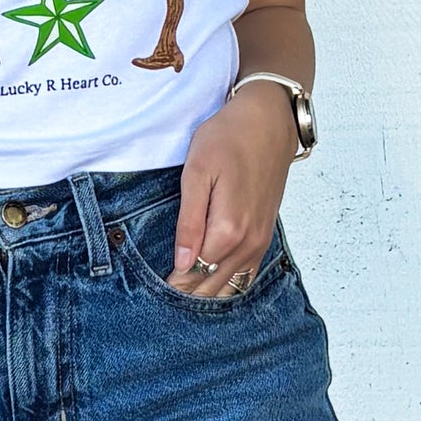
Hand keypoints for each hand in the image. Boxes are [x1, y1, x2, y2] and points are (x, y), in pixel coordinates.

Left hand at [170, 79, 296, 296]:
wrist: (269, 123)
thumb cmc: (228, 139)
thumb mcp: (198, 173)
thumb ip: (190, 222)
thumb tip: (183, 263)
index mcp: (228, 230)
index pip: (193, 273)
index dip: (171, 283)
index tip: (151, 290)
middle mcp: (248, 243)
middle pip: (212, 285)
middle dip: (187, 293)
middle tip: (160, 298)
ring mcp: (260, 241)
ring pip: (231, 285)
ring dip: (206, 293)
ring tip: (180, 295)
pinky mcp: (265, 236)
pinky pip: (247, 275)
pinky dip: (227, 284)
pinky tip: (210, 285)